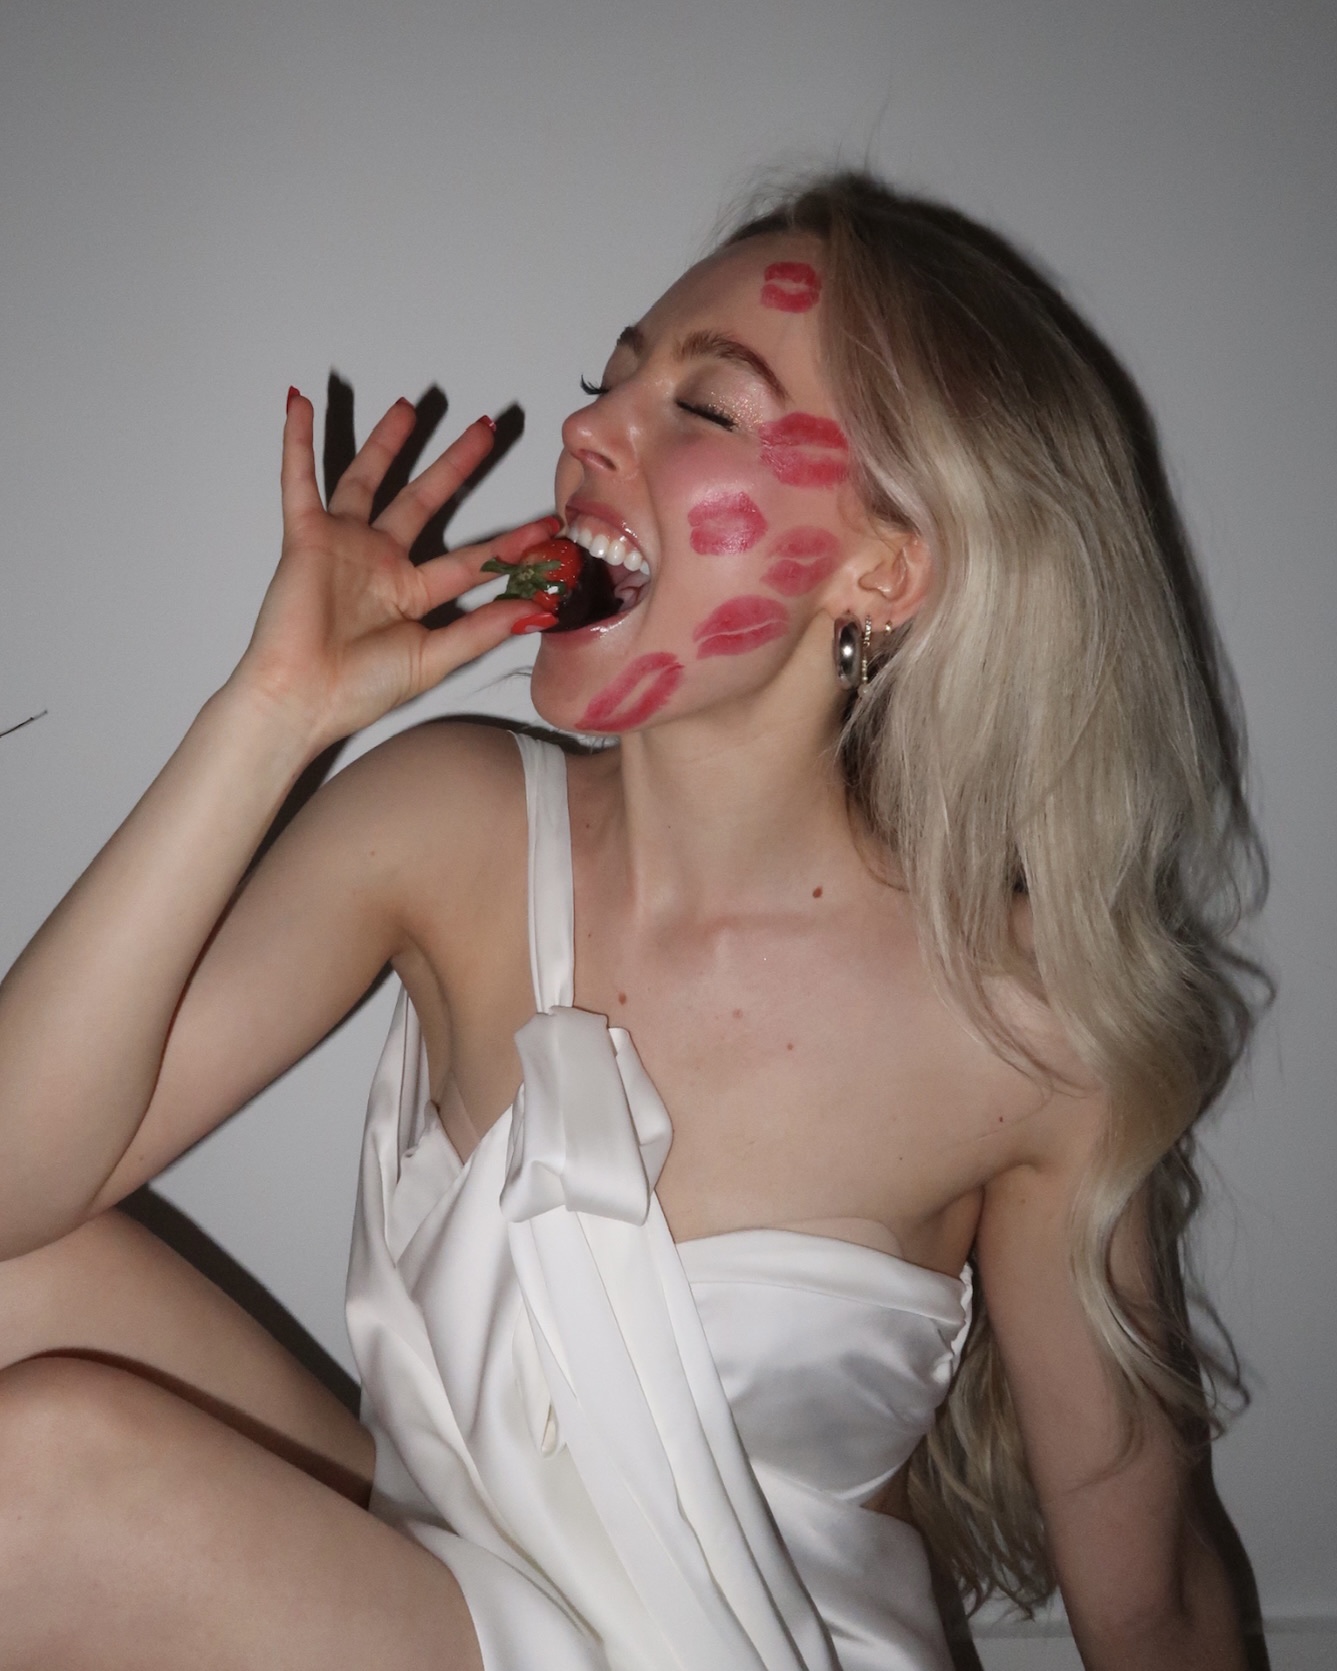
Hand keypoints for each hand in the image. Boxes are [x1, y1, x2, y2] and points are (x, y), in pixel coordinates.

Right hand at [232, 392, 554, 749]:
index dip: (510, 543)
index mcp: (412, 593)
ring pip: (369, 480)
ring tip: (408, 407)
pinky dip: (297, 443)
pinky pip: (299, 482)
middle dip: (455, 465)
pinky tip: (300, 405)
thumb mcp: (434, 658)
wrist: (300, 698)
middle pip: (424, 501)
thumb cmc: (359, 689)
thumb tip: (535, 610)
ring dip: (386, 442)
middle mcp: (380, 563)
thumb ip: (481, 630)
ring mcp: (343, 546)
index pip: (470, 558)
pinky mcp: (306, 538)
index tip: (549, 525)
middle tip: (486, 428)